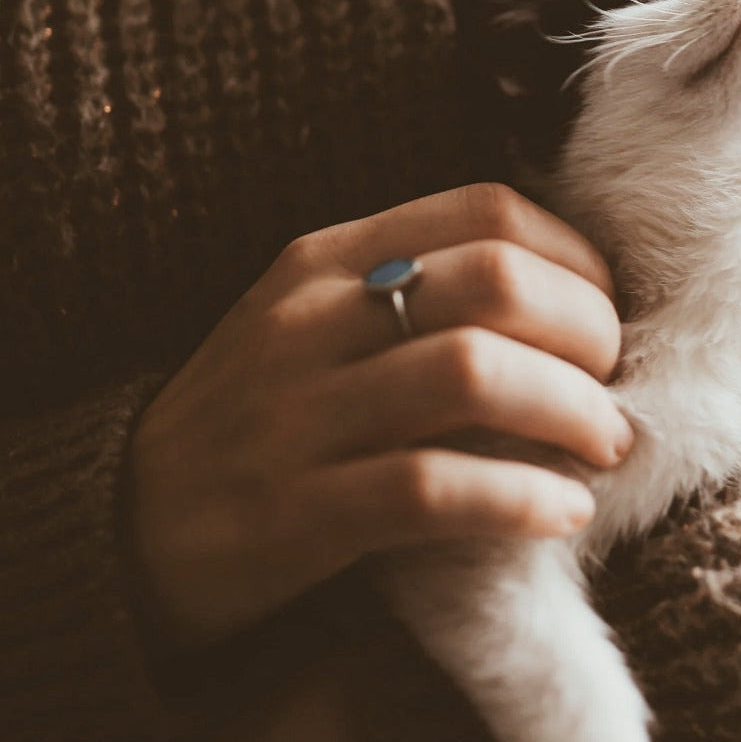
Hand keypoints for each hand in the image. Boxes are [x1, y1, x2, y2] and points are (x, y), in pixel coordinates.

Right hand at [127, 184, 629, 650]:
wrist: (124, 530)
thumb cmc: (258, 422)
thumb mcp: (316, 327)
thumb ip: (417, 296)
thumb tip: (571, 301)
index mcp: (326, 260)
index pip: (488, 211)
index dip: (578, 261)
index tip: (609, 318)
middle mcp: (312, 320)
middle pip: (499, 283)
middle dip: (591, 333)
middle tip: (616, 390)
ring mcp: (299, 414)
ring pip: (475, 375)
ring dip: (572, 413)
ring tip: (606, 448)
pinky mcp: (296, 512)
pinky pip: (433, 489)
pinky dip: (522, 499)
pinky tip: (563, 514)